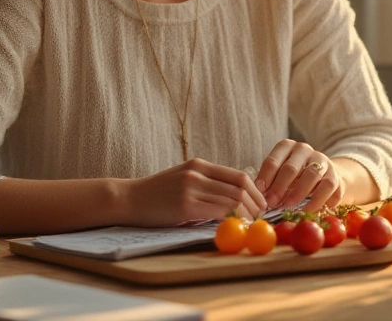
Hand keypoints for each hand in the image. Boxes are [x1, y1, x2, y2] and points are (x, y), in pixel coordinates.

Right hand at [124, 158, 266, 225]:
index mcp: (200, 165)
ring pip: (232, 199)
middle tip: (261, 217)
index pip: (239, 175)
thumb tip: (235, 199)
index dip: (255, 191)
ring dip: (247, 214)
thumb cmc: (157, 194)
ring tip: (251, 224)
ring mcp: (191, 188)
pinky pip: (217, 212)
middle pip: (240, 187)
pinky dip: (231, 219)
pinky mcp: (185, 206)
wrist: (129, 199)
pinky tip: (234, 227)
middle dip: (256, 204)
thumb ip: (206, 184)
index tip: (261, 204)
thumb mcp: (184, 180)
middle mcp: (198, 173)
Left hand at [254, 140, 343, 212]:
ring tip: (288, 207)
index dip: (265, 177)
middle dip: (279, 187)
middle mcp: (304, 150)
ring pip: (310, 175)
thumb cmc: (295, 178)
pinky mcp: (335, 175)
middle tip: (271, 203)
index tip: (259, 192)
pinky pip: (326, 187)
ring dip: (297, 193)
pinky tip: (306, 210)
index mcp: (287, 147)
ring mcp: (321, 161)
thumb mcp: (280, 175)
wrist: (325, 177)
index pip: (273, 160)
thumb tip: (258, 198)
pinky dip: (316, 200)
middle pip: (290, 168)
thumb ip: (270, 184)